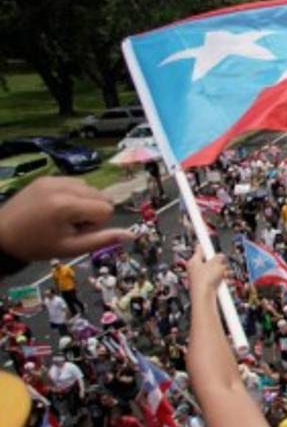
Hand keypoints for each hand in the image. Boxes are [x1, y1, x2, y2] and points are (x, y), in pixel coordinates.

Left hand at [0, 177, 133, 260]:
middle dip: (92, 211)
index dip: (96, 224)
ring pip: (90, 187)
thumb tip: (133, 235)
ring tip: (63, 217)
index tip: (77, 232)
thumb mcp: (71, 248)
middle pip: (101, 195)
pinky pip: (74, 182)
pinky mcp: (46, 177)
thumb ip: (103, 240)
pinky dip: (73, 194)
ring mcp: (53, 179)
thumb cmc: (37, 246)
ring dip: (84, 202)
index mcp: (67, 205)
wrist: (1, 235)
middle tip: (70, 225)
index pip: (106, 208)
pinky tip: (57, 207)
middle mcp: (62, 186)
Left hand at [187, 248, 227, 295]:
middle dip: (218, 262)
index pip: (200, 249)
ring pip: (214, 271)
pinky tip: (225, 281)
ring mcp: (201, 279)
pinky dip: (221, 280)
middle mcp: (195, 270)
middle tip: (222, 262)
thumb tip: (220, 256)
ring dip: (222, 272)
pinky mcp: (206, 286)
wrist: (204, 298)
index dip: (205, 244)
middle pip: (209, 261)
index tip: (206, 238)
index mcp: (193, 261)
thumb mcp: (215, 264)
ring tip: (225, 273)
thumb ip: (218, 258)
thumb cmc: (204, 281)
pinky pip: (216, 280)